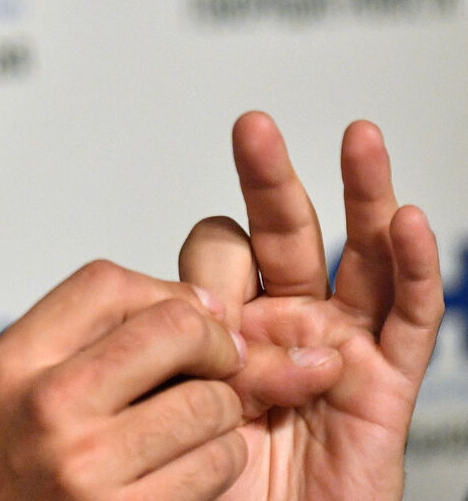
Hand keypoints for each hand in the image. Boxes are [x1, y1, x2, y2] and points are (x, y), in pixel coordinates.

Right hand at [0, 261, 250, 499]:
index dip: (165, 291)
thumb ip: (81, 337)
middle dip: (215, 343)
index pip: (107, 284)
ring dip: (221, 411)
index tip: (189, 318)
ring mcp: (88, 466)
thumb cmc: (2, 470)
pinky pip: (216, 464)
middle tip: (220, 363)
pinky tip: (189, 465)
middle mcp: (47, 407)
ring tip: (194, 425)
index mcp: (12, 363)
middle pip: (173, 329)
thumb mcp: (9, 385)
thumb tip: (201, 305)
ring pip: (210, 402)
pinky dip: (219, 460)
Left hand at [180, 112, 443, 500]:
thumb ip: (188, 352)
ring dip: (362, 195)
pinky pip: (409, 318)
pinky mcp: (385, 384)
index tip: (191, 313)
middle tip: (253, 128)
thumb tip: (186, 311)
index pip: (215, 257)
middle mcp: (280, 324)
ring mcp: (336, 346)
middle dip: (270, 180)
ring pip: (358, 256)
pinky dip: (414, 270)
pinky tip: (410, 224)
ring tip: (359, 138)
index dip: (205, 272)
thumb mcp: (180, 403)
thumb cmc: (205, 482)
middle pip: (282, 234)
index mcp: (222, 323)